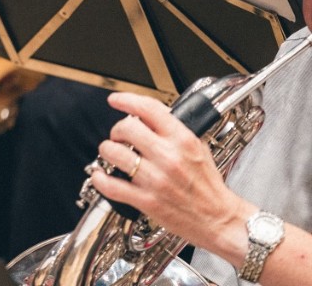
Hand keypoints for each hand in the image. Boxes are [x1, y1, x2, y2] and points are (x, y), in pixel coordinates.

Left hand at [89, 92, 249, 250]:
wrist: (220, 219)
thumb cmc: (208, 186)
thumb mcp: (198, 148)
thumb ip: (175, 130)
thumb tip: (149, 114)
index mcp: (183, 140)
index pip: (149, 109)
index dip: (127, 100)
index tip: (116, 100)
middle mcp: (169, 157)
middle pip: (126, 128)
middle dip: (117, 130)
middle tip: (119, 136)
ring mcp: (156, 179)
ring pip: (113, 153)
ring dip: (107, 151)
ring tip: (112, 154)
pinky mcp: (147, 201)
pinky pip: (111, 186)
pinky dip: (100, 179)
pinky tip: (101, 175)